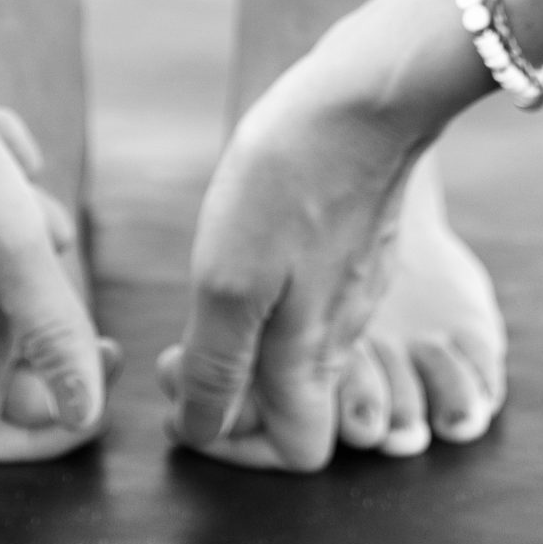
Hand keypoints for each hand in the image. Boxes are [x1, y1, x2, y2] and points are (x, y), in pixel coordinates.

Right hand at [0, 25, 108, 461]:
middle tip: (48, 227)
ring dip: (28, 212)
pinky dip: (3, 165)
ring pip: (5, 256)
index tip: (100, 359)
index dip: (47, 422)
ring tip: (12, 168)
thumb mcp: (11, 249)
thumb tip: (84, 417)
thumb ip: (49, 334)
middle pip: (8, 341)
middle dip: (52, 286)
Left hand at [165, 4, 439, 471]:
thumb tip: (200, 431)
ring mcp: (357, 283)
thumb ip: (219, 364)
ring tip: (204, 291)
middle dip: (231, 391)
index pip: (294, 452)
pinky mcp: (357, 239)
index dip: (234, 441)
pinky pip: (314, 297)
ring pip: (304, 348)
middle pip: (296, 404)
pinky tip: (244, 247)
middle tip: (180, 348)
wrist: (363, 91)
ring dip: (246, 341)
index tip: (185, 391)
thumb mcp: (230, 279)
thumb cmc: (291, 178)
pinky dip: (272, 296)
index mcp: (316, 356)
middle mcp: (345, 331)